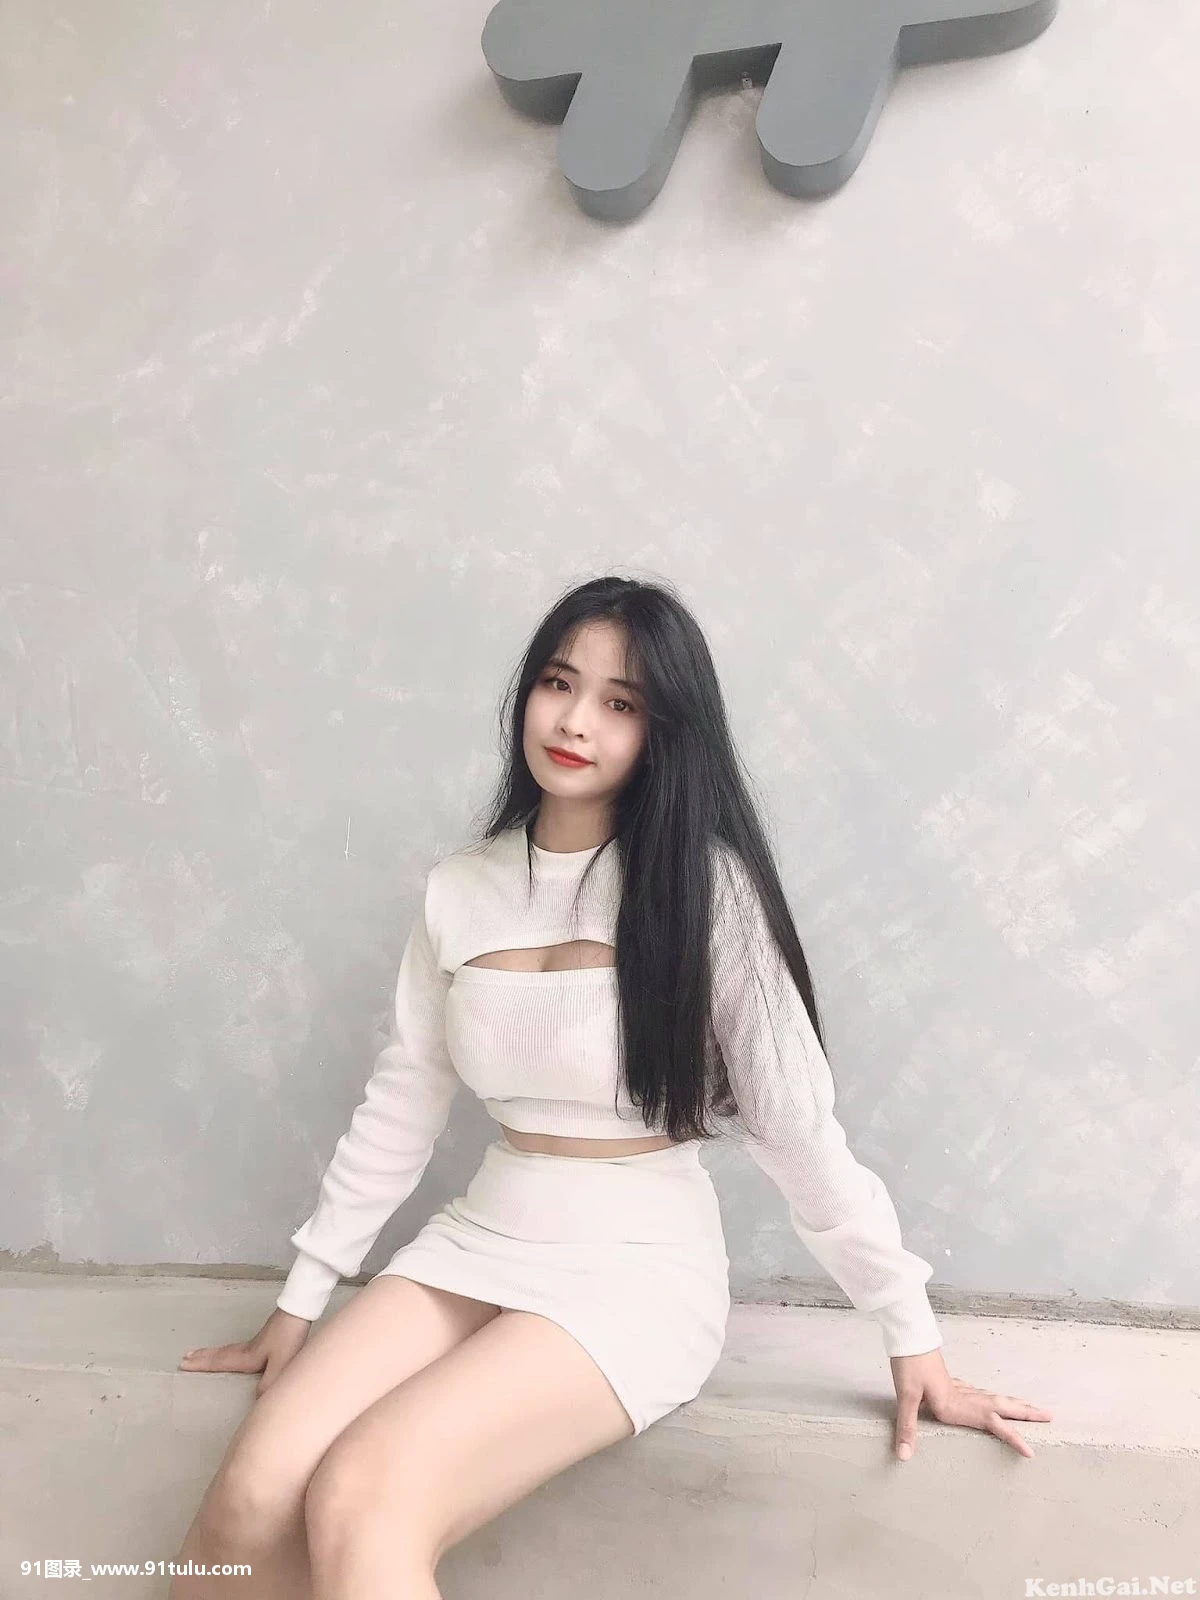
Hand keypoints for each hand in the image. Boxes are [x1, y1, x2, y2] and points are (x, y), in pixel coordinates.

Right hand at [178, 1307, 312, 1397]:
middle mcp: (248, 1348)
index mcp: (248, 1356)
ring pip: (228, 1349)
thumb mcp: (281, 1364)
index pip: (220, 1362)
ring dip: (212, 1353)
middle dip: (202, 1358)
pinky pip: (238, 1348)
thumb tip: (256, 1401)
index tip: (183, 1364)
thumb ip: (268, 1384)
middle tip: (185, 1358)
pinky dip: (227, 1350)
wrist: (299, 1311)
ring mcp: (256, 1342)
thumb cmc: (289, 1337)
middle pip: (220, 1354)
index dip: (202, 1365)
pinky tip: (234, 1352)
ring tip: (200, 1353)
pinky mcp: (264, 1338)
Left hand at [889, 1348, 1052, 1460]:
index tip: (1030, 1451)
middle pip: (1000, 1405)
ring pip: (992, 1398)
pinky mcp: (951, 1382)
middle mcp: (963, 1396)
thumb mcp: (906, 1395)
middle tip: (1049, 1416)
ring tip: (1029, 1409)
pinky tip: (991, 1399)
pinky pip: (979, 1393)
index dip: (1012, 1436)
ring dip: (1013, 1404)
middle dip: (1025, 1413)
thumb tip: (903, 1457)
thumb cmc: (908, 1363)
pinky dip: (992, 1398)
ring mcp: (959, 1387)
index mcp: (956, 1404)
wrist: (907, 1336)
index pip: (992, 1423)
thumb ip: (907, 1427)